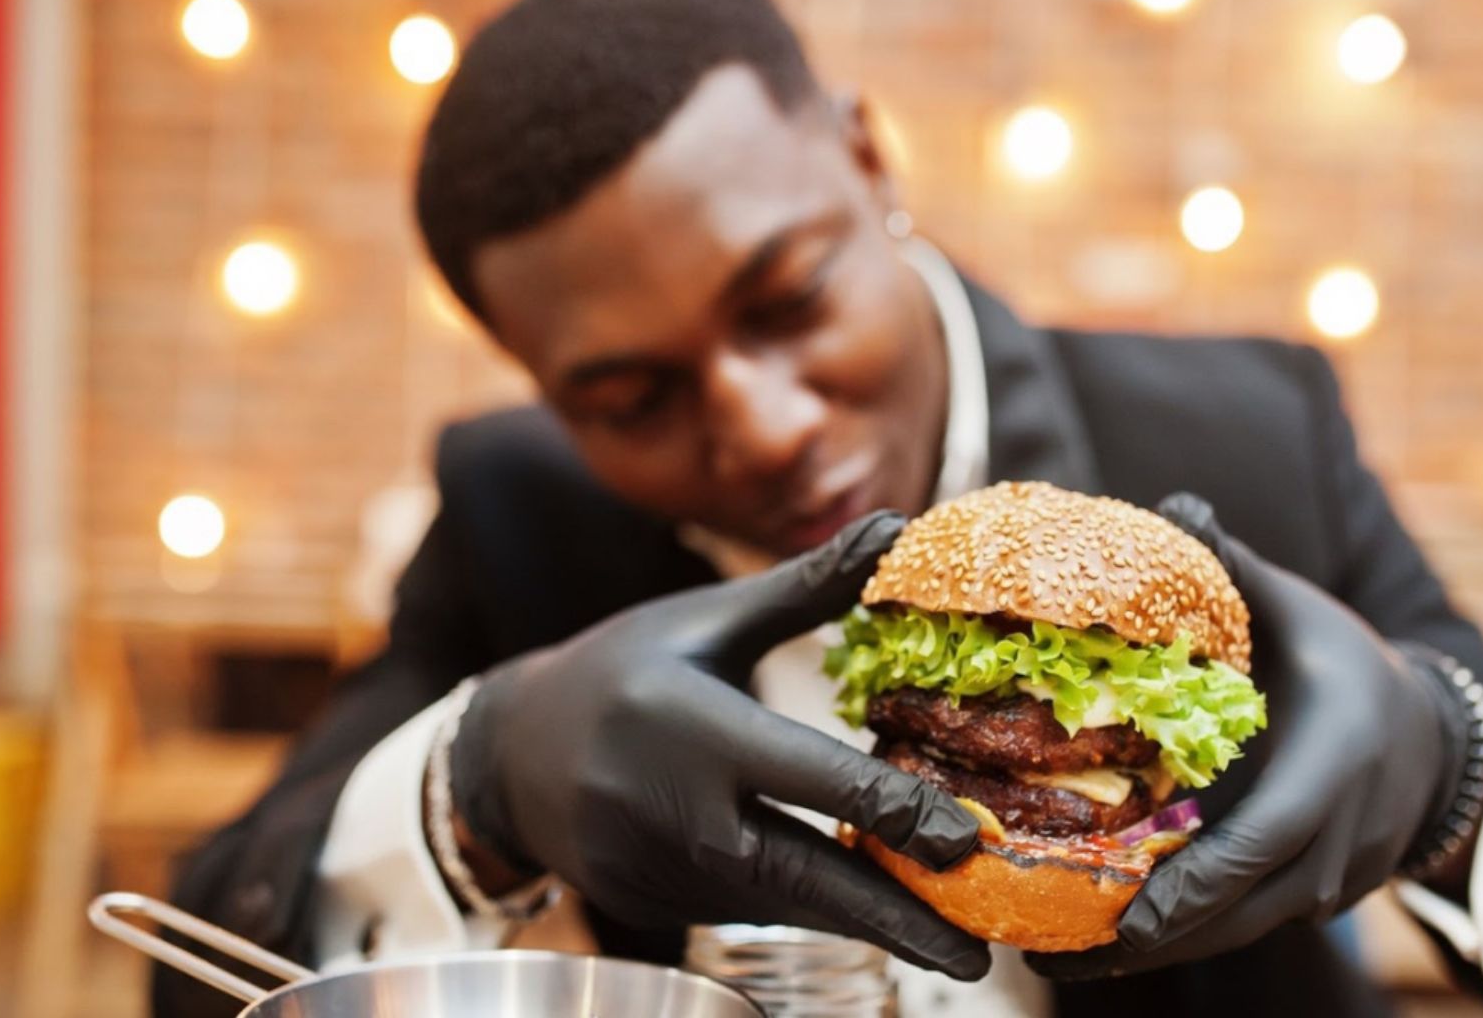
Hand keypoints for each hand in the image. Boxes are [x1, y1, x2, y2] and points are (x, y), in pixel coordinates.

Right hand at [449, 512, 990, 979]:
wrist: (509, 750)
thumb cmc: (623, 668)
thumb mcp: (708, 619)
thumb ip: (807, 587)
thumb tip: (899, 526)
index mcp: (695, 728)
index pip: (812, 778)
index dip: (895, 813)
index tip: (967, 839)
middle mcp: (676, 810)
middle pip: (804, 877)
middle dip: (895, 919)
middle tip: (974, 957)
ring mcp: (659, 867)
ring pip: (782, 905)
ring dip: (863, 923)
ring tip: (947, 943)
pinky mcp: (653, 901)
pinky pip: (744, 911)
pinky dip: (806, 914)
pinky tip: (866, 914)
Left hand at [1028, 493, 1454, 979]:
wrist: (1434, 741)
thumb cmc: (1351, 668)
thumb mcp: (1302, 615)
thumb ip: (1238, 571)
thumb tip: (1176, 507)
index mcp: (1330, 773)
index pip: (1258, 846)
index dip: (1190, 887)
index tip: (1122, 916)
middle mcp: (1334, 845)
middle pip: (1234, 914)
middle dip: (1145, 942)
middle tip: (1053, 957)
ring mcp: (1330, 885)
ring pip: (1235, 932)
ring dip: (1153, 951)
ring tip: (1061, 962)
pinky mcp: (1314, 902)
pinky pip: (1243, 926)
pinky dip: (1182, 935)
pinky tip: (1107, 939)